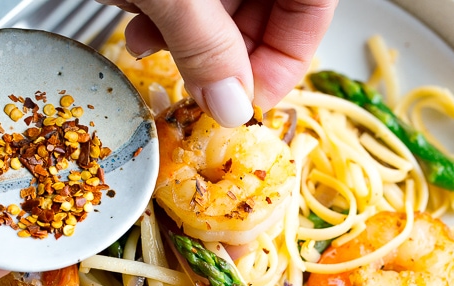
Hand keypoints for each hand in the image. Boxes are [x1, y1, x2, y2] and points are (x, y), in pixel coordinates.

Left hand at [99, 0, 337, 126]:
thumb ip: (205, 44)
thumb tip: (232, 107)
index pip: (312, 7)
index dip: (290, 58)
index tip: (253, 102)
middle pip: (272, 14)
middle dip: (231, 58)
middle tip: (204, 91)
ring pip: (226, 11)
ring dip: (191, 45)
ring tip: (155, 51)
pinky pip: (192, 2)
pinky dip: (168, 22)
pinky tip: (141, 32)